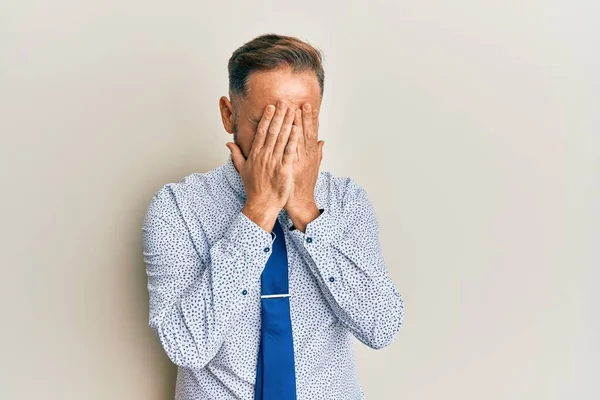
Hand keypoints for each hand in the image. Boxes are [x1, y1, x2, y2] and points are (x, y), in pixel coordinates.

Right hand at [226, 101, 299, 231]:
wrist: (261, 205)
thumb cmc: (254, 189)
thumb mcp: (242, 170)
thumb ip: (236, 155)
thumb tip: (228, 144)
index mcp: (255, 155)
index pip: (261, 132)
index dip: (267, 118)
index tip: (271, 107)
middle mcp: (264, 156)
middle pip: (272, 132)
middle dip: (279, 116)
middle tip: (284, 102)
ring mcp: (273, 162)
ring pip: (281, 139)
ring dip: (287, 123)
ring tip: (292, 110)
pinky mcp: (283, 170)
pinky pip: (289, 152)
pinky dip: (293, 140)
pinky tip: (297, 129)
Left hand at [285, 103, 324, 210]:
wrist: (299, 202)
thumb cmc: (303, 185)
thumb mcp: (313, 168)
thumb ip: (318, 154)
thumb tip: (322, 141)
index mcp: (311, 155)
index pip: (311, 134)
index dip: (311, 120)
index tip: (310, 107)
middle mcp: (307, 156)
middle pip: (306, 134)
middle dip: (306, 118)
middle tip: (304, 103)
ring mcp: (300, 161)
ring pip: (300, 140)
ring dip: (299, 124)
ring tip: (297, 110)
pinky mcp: (292, 167)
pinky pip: (292, 151)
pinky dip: (293, 140)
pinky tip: (292, 129)